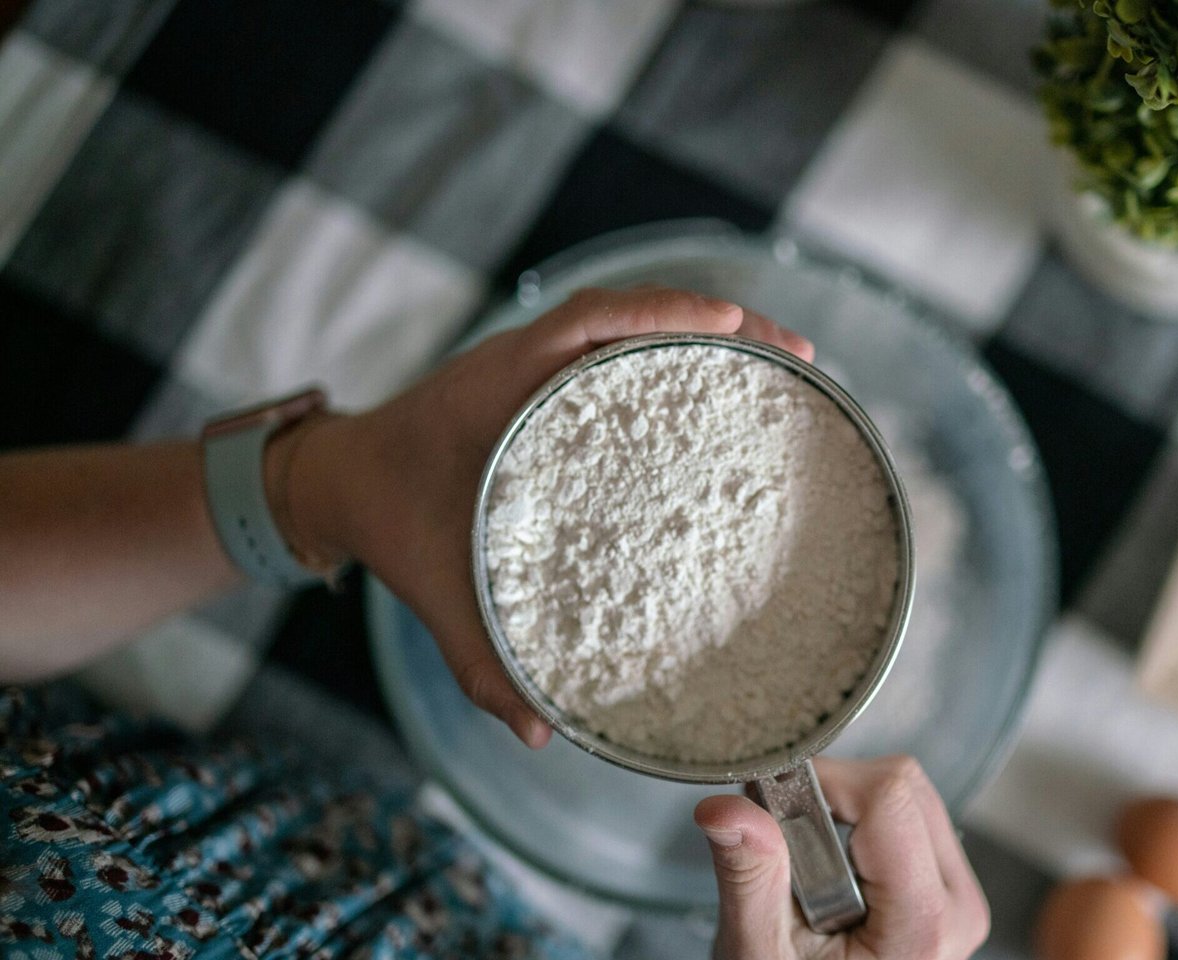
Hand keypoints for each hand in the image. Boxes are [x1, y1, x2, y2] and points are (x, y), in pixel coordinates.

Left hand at [280, 287, 813, 747]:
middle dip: (719, 321)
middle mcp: (527, 362)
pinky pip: (619, 348)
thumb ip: (478, 664)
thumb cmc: (389, 530)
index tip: (730, 325)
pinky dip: (675, 352)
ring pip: (633, 322)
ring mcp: (542, 363)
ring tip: (782, 361)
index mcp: (499, 391)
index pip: (588, 323)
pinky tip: (725, 385)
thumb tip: (538, 735)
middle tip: (798, 354)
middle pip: (632, 311)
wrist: (342, 483)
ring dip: (706, 332)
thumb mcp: (433, 594)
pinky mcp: (552, 378)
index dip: (663, 316)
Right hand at [695, 756, 989, 959]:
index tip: (773, 810)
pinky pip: (911, 819)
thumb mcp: (759, 954)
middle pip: (903, 787)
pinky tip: (830, 877)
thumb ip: (749, 877)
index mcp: (923, 925)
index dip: (823, 785)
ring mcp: (958, 897)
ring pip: (908, 795)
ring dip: (846, 814)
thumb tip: (726, 808)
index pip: (889, 798)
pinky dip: (861, 827)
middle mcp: (958, 906)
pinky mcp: (947, 889)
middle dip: (834, 799)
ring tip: (808, 875)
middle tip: (787, 850)